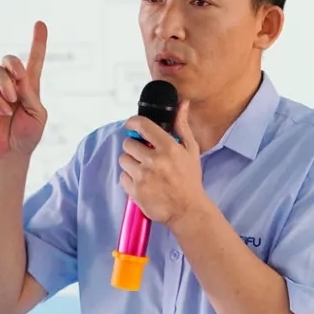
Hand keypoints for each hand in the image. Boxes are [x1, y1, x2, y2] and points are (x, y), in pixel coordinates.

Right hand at [0, 21, 48, 159]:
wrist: (11, 155)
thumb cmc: (27, 136)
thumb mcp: (38, 114)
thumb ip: (30, 94)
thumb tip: (17, 79)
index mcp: (29, 87)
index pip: (34, 60)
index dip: (38, 42)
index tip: (40, 23)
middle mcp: (11, 86)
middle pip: (9, 60)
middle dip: (13, 62)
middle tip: (20, 76)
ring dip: (6, 83)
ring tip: (13, 99)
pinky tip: (5, 112)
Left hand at [118, 100, 205, 226]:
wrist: (187, 209)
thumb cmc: (189, 179)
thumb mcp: (191, 150)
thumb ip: (182, 125)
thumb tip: (182, 104)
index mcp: (168, 148)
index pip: (142, 126)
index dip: (133, 122)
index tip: (132, 124)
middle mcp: (154, 161)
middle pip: (128, 143)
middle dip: (134, 147)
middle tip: (143, 153)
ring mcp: (143, 177)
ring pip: (124, 160)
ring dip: (131, 162)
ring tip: (143, 168)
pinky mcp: (136, 191)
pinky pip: (123, 177)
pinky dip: (130, 178)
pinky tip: (142, 181)